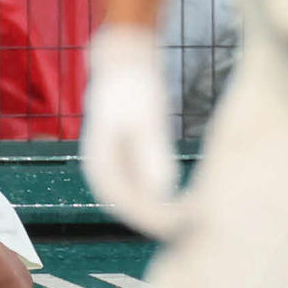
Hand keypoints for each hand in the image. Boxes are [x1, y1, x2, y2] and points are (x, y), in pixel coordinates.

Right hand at [81, 25, 182, 238]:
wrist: (125, 57)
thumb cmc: (134, 84)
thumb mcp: (147, 118)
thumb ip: (153, 155)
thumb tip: (162, 191)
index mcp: (99, 161)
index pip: (121, 202)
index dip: (147, 219)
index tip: (174, 227)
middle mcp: (101, 167)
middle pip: (127, 203)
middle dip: (155, 219)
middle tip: (186, 229)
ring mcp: (112, 162)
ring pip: (134, 196)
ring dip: (157, 208)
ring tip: (187, 217)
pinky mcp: (126, 155)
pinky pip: (140, 184)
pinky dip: (159, 192)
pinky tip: (182, 195)